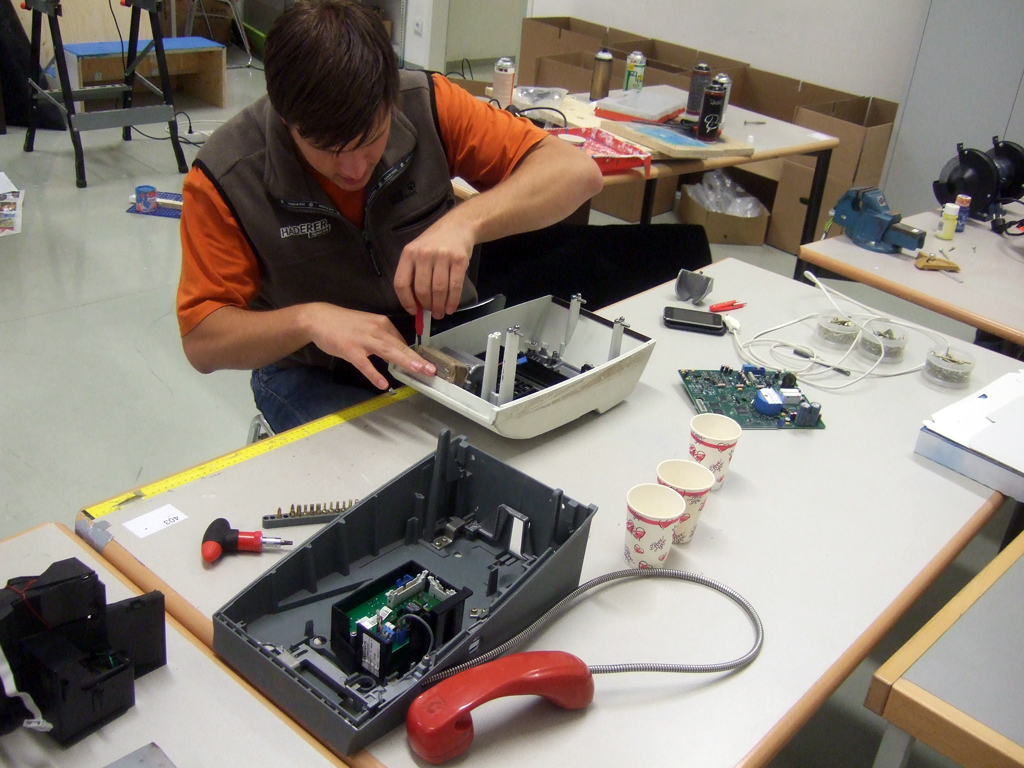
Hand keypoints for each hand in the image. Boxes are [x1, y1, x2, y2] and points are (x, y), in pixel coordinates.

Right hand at [304, 303, 434, 388]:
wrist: (318, 318)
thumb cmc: (343, 323)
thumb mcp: (367, 325)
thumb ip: (381, 336)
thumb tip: (396, 349)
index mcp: (382, 323)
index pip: (402, 341)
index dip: (414, 354)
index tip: (425, 365)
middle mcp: (376, 330)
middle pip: (400, 346)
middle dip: (417, 359)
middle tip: (431, 369)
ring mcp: (363, 340)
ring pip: (388, 351)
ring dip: (404, 361)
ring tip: (418, 371)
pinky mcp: (350, 350)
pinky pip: (365, 364)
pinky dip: (374, 374)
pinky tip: (383, 384)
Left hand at [393, 214, 475, 318]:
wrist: (458, 226)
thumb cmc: (434, 242)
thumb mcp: (417, 252)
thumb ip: (413, 274)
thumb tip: (415, 304)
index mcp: (408, 253)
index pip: (401, 283)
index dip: (406, 301)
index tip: (413, 311)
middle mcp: (423, 254)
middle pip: (422, 289)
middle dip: (427, 306)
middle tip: (432, 313)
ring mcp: (442, 256)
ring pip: (438, 290)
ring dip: (440, 306)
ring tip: (441, 313)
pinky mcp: (459, 260)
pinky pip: (455, 286)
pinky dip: (452, 301)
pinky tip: (451, 308)